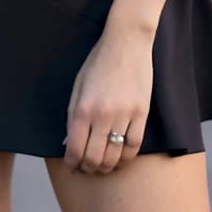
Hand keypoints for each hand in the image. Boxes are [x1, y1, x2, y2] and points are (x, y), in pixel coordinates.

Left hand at [64, 24, 153, 173]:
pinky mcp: (141, 114)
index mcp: (83, 108)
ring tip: (103, 167)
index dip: (72, 164)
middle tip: (86, 169)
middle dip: (88, 169)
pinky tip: (120, 157)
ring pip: (114, 156)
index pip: (75, 149)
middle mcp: (102, 116)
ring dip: (107, 167)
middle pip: (94, 158)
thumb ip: (72, 115)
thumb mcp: (78, 85)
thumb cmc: (98, 62)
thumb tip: (69, 142)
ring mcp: (124, 116)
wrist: (126, 42)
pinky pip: (134, 146)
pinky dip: (126, 158)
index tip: (72, 167)